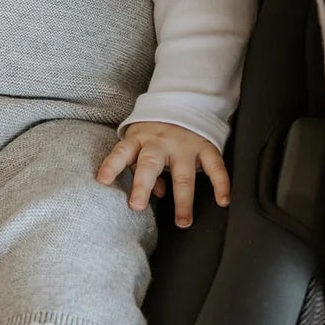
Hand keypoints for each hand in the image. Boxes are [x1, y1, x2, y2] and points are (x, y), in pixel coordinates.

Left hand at [95, 121, 230, 228]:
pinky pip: (215, 166)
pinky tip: (222, 200)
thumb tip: (154, 193)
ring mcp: (184, 145)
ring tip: (182, 222)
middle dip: (142, 185)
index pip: (122, 152)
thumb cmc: (154, 133)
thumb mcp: (140, 143)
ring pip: (183, 174)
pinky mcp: (205, 146)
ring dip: (183, 200)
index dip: (111, 165)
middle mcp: (160, 142)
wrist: (183, 102)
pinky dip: (221, 184)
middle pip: (150, 163)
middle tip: (137, 206)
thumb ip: (140, 167)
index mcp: (139, 139)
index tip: (102, 181)